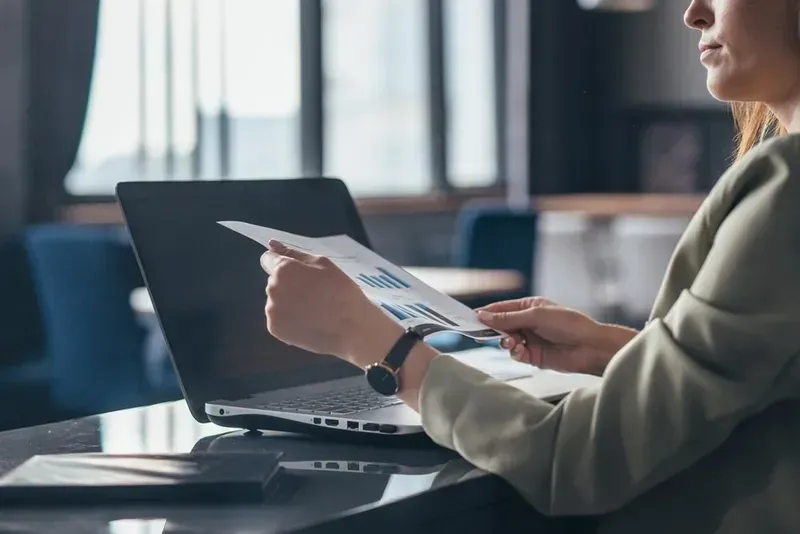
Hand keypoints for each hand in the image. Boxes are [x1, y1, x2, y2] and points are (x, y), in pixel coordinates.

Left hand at [260, 241, 401, 365]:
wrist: (351, 328)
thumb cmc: (341, 291)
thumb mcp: (323, 264)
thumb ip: (295, 254)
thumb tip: (272, 245)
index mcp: (283, 270)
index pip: (268, 259)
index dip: (284, 264)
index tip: (299, 272)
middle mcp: (272, 290)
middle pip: (274, 281)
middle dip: (288, 283)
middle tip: (313, 292)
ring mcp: (272, 312)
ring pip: (276, 300)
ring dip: (288, 301)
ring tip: (312, 309)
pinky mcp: (275, 330)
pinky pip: (278, 318)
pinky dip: (289, 319)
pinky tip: (307, 321)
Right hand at [477, 297, 635, 375]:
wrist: (590, 348)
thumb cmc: (570, 324)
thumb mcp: (536, 316)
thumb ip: (509, 318)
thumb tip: (484, 316)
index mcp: (529, 307)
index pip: (501, 309)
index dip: (487, 313)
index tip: (471, 319)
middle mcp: (528, 322)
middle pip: (501, 326)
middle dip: (493, 330)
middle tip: (483, 335)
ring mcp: (530, 340)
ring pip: (506, 341)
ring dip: (505, 342)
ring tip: (510, 343)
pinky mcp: (533, 356)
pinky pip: (516, 354)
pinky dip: (514, 353)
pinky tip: (520, 351)